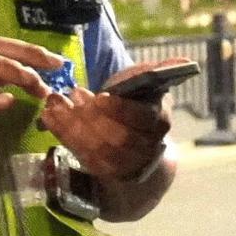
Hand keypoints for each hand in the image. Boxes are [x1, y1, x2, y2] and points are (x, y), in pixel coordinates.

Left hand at [37, 78, 172, 185]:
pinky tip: (50, 118)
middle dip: (93, 116)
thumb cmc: (135, 103)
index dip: (121, 110)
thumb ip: (158, 72)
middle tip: (72, 95)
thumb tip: (185, 63)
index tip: (100, 97)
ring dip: (73, 126)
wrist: (133, 141)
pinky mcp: (105, 172)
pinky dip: (64, 136)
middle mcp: (145, 148)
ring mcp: (125, 164)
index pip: (143, 119)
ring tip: (55, 105)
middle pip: (119, 137)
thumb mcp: (145, 85)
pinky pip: (82, 156)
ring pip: (99, 150)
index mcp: (158, 123)